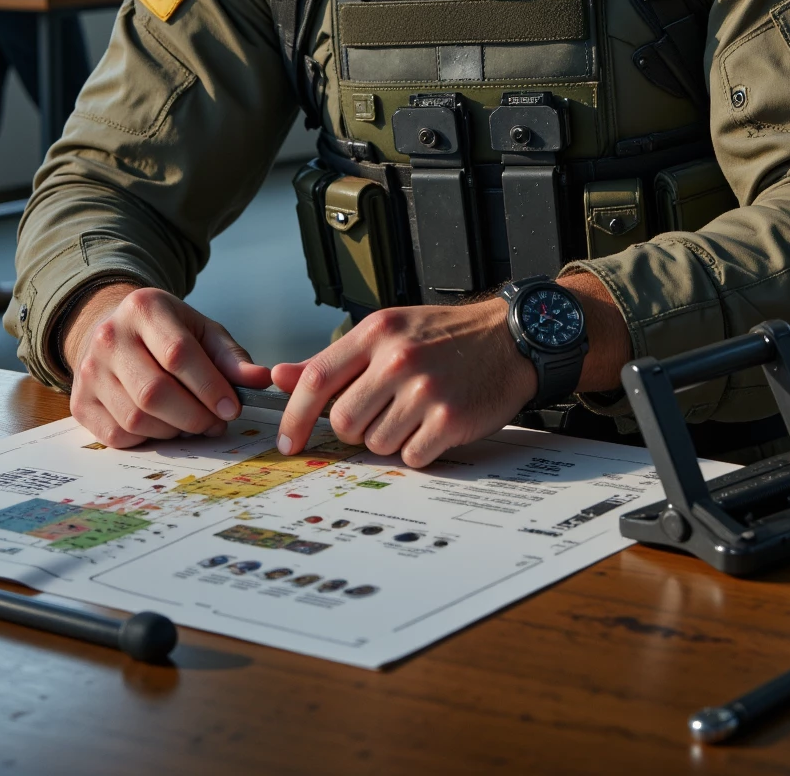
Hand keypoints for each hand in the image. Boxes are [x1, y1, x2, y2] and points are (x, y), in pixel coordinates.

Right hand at [61, 283, 270, 447]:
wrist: (114, 332)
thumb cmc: (167, 333)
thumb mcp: (201, 330)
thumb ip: (230, 356)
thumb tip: (260, 380)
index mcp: (144, 309)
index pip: (178, 354)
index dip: (209, 386)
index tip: (232, 408)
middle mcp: (109, 337)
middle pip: (155, 392)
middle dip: (194, 416)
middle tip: (216, 423)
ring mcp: (88, 371)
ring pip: (136, 418)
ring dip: (173, 430)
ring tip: (192, 422)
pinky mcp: (79, 403)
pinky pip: (117, 436)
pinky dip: (148, 439)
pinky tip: (164, 425)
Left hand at [271, 272, 632, 468]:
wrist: (509, 337)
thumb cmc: (444, 336)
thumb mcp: (388, 331)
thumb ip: (333, 359)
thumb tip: (279, 377)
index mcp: (376, 332)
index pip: (317, 380)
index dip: (294, 417)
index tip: (287, 442)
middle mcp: (398, 359)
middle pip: (344, 421)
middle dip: (354, 429)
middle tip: (380, 413)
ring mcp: (425, 390)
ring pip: (376, 444)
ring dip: (389, 439)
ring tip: (413, 413)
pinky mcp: (449, 419)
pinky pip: (411, 457)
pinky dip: (418, 450)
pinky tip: (434, 425)